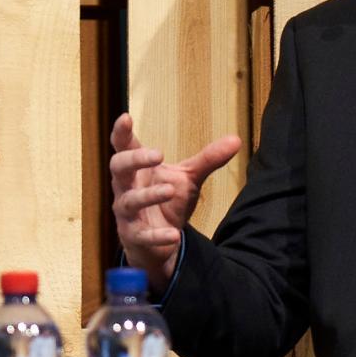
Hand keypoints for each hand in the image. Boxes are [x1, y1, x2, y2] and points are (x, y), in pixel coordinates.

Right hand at [109, 113, 242, 284]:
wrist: (161, 240)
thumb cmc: (167, 200)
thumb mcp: (188, 177)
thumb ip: (208, 159)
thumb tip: (236, 139)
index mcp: (137, 169)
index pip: (123, 147)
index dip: (121, 133)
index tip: (126, 117)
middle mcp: (126, 187)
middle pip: (119, 168)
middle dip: (135, 160)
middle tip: (158, 154)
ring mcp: (127, 213)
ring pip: (129, 201)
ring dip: (148, 195)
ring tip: (169, 190)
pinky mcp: (134, 236)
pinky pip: (141, 235)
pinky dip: (156, 235)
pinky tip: (173, 235)